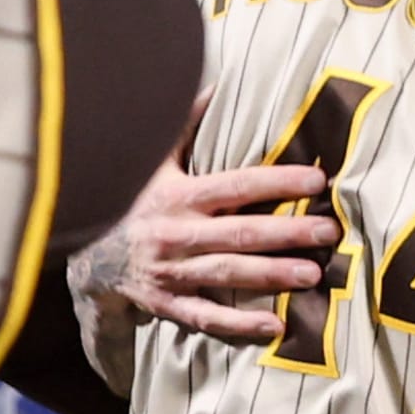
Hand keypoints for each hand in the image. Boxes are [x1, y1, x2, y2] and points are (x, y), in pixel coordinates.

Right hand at [68, 102, 340, 347]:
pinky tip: (276, 326)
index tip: (317, 179)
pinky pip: (206, 317)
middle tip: (329, 232)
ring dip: (271, 275)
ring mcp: (171, 271)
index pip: (235, 186)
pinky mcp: (167, 304)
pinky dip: (240, 324)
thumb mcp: (152, 163)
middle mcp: (175, 233)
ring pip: (227, 273)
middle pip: (239, 233)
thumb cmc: (130, 202)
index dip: (276, 182)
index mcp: (176, 196)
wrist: (85, 255)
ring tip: (312, 275)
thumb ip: (184, 128)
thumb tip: (216, 87)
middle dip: (286, 232)